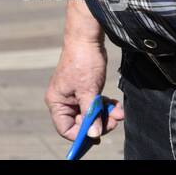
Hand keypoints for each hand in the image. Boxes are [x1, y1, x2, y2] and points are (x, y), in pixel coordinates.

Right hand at [46, 0, 123, 141]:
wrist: (87, 39)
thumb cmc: (83, 62)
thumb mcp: (88, 91)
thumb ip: (90, 114)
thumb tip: (93, 135)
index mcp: (57, 102)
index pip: (66, 128)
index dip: (81, 135)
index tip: (98, 134)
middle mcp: (64, 101)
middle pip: (80, 123)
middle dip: (99, 123)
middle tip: (114, 121)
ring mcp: (75, 95)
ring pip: (90, 115)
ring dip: (105, 115)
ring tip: (118, 112)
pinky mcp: (85, 90)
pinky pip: (95, 105)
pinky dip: (105, 107)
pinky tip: (115, 104)